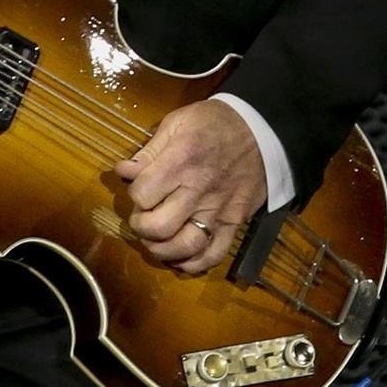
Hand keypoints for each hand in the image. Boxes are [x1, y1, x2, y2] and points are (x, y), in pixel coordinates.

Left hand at [113, 99, 264, 277]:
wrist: (264, 129)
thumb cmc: (215, 123)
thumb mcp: (178, 122)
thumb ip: (149, 151)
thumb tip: (123, 172)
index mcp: (181, 161)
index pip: (142, 194)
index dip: (134, 194)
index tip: (140, 188)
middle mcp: (198, 190)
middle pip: (158, 226)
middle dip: (141, 226)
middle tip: (142, 217)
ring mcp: (219, 210)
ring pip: (184, 246)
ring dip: (161, 249)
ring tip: (156, 239)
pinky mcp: (235, 222)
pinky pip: (214, 254)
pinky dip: (193, 263)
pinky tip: (181, 257)